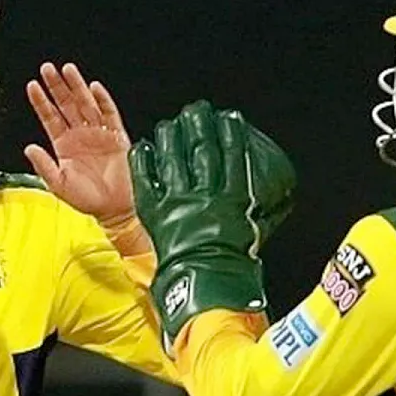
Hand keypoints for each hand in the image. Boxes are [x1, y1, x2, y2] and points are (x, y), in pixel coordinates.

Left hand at [25, 62, 133, 223]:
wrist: (114, 209)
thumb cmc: (87, 199)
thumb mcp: (58, 184)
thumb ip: (43, 165)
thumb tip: (29, 148)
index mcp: (64, 145)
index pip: (49, 117)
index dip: (41, 102)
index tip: (32, 86)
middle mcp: (79, 135)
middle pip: (66, 105)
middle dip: (57, 86)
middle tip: (47, 68)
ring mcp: (98, 134)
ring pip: (85, 104)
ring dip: (77, 87)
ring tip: (67, 70)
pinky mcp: (116, 136)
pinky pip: (109, 114)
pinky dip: (102, 101)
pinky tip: (94, 88)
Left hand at [130, 101, 296, 352]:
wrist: (207, 285)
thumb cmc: (234, 266)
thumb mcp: (250, 232)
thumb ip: (248, 211)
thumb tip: (252, 197)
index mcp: (233, 197)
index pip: (232, 155)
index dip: (229, 132)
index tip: (228, 116)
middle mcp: (206, 193)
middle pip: (201, 150)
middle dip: (199, 126)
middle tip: (196, 110)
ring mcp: (179, 201)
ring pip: (173, 160)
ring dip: (171, 137)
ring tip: (170, 124)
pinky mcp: (157, 213)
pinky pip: (147, 181)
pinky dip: (145, 163)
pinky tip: (143, 146)